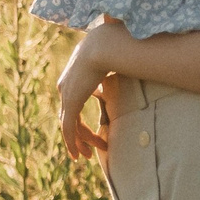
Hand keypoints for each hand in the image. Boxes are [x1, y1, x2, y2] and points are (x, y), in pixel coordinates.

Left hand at [57, 20, 129, 159]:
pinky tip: (78, 155)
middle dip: (78, 135)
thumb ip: (117, 67)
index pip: (71, 103)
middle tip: (87, 151)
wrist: (106, 43)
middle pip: (69, 117)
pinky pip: (69, 128)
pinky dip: (72, 143)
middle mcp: (64, 86)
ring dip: (80, 142)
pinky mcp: (72, 101)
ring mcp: (66, 94)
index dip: (78, 119)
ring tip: (89, 156)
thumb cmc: (115, 46)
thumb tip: (134, 64)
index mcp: (73, 75)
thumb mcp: (115, 60)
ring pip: (70, 126)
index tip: (91, 130)